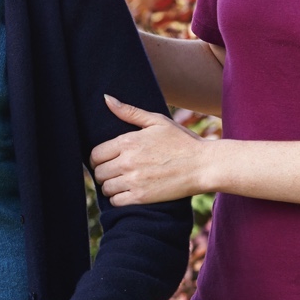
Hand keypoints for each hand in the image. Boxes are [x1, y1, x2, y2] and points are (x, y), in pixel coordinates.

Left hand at [90, 94, 208, 203]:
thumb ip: (129, 112)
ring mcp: (134, 180)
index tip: (105, 161)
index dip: (97, 159)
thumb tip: (106, 98)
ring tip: (121, 183)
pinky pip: (116, 201)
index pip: (95, 154)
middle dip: (103, 173)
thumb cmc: (182, 141)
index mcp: (127, 142)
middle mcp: (127, 161)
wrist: (204, 165)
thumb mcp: (157, 121)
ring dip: (110, 186)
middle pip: (98, 173)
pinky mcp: (142, 197)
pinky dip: (118, 198)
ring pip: (105, 188)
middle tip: (114, 173)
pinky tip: (128, 193)